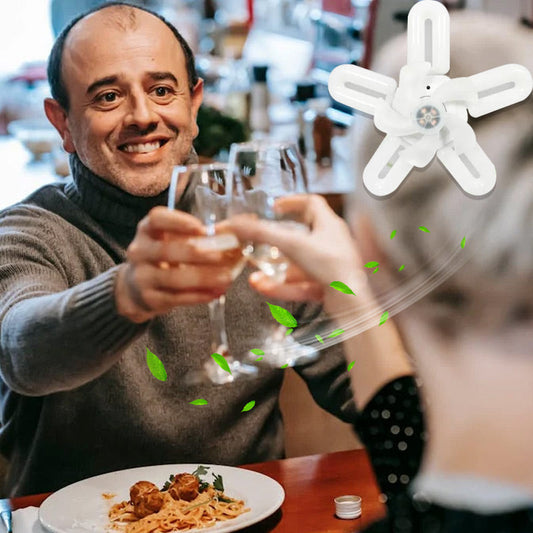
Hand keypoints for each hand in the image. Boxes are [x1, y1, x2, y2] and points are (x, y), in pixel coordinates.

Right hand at [116, 207, 234, 322]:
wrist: (136, 288)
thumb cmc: (167, 257)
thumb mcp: (177, 239)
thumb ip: (208, 232)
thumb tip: (249, 220)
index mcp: (148, 229)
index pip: (157, 219)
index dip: (179, 222)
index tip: (202, 228)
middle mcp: (140, 250)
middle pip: (167, 250)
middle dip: (197, 253)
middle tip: (222, 255)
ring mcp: (142, 276)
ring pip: (173, 277)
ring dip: (202, 278)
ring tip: (227, 278)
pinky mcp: (149, 299)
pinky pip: (176, 298)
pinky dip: (198, 296)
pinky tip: (216, 292)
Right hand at [228, 195, 366, 308]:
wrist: (350, 301)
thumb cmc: (333, 267)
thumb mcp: (292, 244)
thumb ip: (262, 233)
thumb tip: (237, 223)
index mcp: (329, 225)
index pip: (312, 203)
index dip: (292, 202)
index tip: (276, 207)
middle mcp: (332, 244)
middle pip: (303, 236)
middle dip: (278, 241)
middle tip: (262, 243)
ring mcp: (331, 266)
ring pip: (299, 264)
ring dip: (276, 268)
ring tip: (256, 273)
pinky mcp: (327, 287)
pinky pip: (300, 285)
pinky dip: (281, 286)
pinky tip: (264, 288)